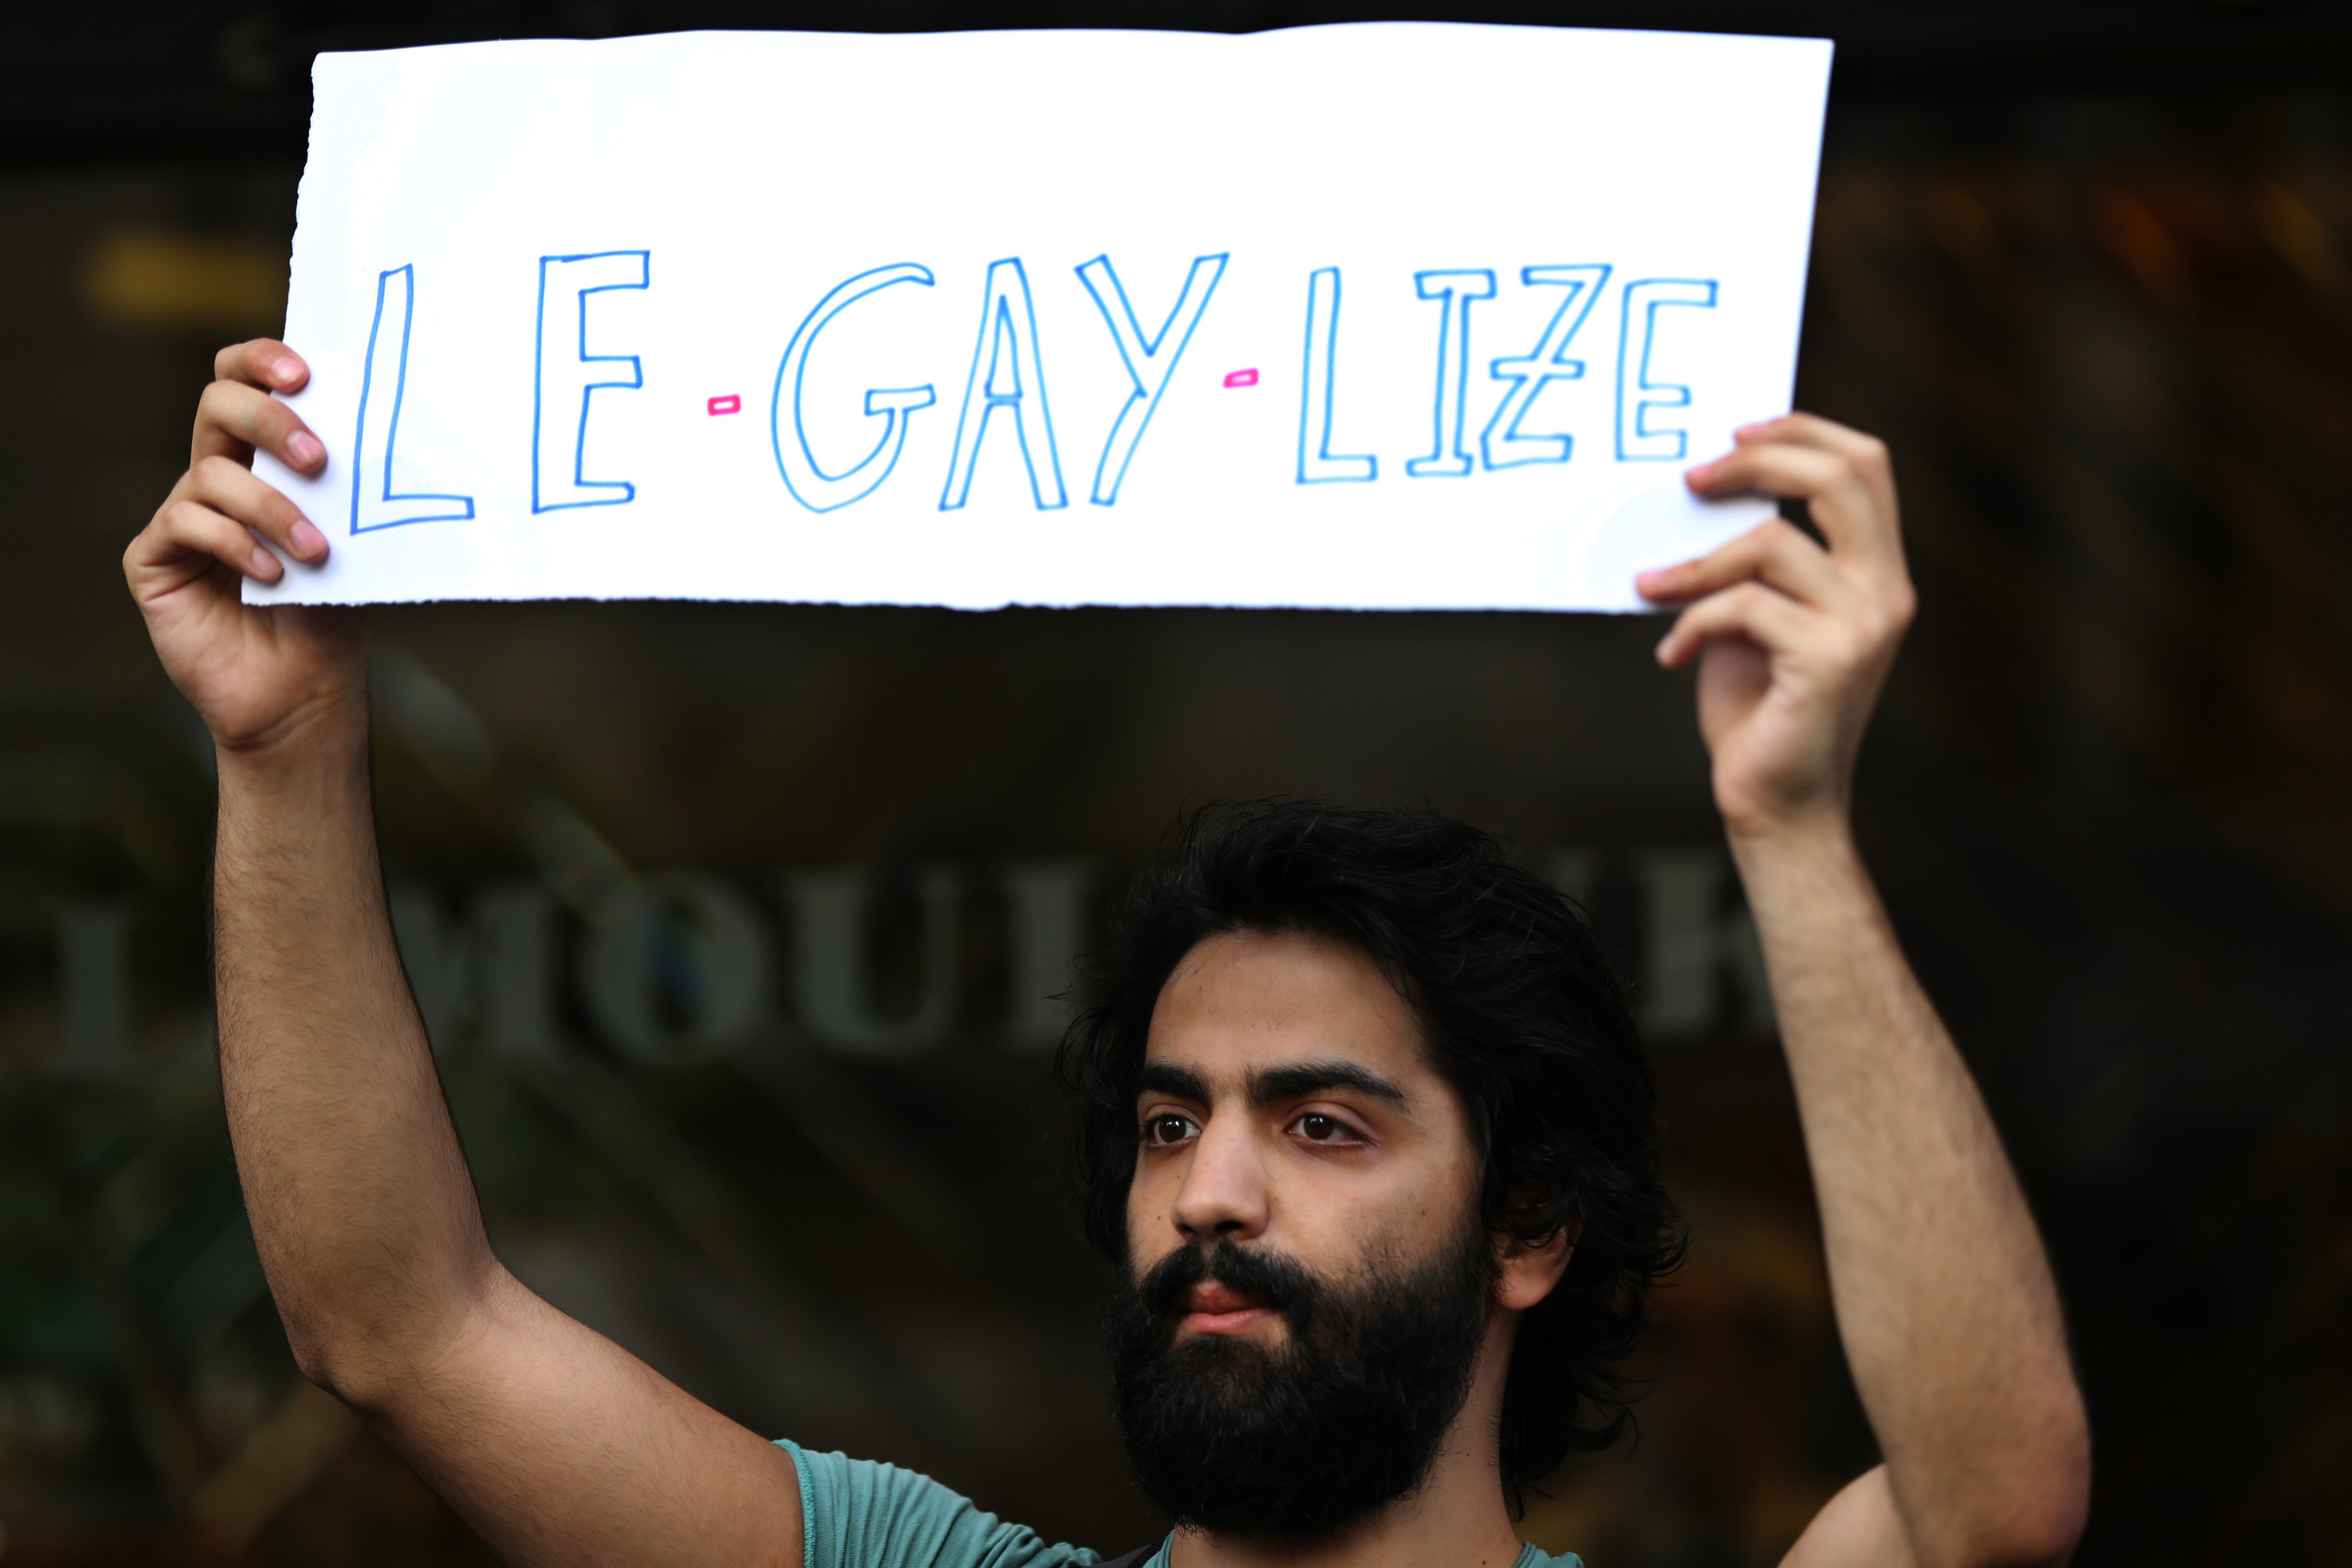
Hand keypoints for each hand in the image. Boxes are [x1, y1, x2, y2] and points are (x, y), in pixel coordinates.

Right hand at [124, 340, 368, 757]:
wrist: (305, 691)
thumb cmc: (332, 611)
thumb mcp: (350, 539)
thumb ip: (344, 486)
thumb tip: (375, 430)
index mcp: (262, 461)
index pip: (244, 383)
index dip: (260, 361)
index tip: (303, 372)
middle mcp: (215, 478)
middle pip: (218, 405)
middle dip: (269, 420)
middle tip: (318, 459)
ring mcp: (181, 516)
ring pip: (211, 474)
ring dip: (272, 509)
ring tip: (317, 552)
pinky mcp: (154, 558)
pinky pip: (186, 523)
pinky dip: (237, 544)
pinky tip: (273, 575)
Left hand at [1637, 414, 1913, 839]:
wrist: (1777, 803)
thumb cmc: (1760, 710)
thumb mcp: (1755, 617)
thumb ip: (1752, 561)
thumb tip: (1700, 494)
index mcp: (1877, 571)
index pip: (1865, 465)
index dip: (1803, 430)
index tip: (1736, 432)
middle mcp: (1885, 591)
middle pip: (1840, 477)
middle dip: (1756, 462)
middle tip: (1691, 479)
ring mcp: (1864, 625)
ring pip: (1773, 544)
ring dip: (1697, 564)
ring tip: (1653, 588)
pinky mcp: (1830, 661)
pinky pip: (1743, 607)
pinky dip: (1692, 624)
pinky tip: (1671, 655)